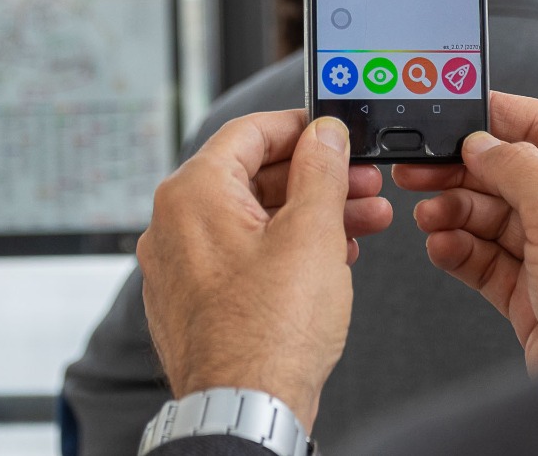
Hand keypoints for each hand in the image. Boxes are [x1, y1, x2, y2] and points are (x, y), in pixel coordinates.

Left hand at [137, 112, 392, 431]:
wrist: (247, 409)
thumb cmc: (268, 333)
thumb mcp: (312, 232)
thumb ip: (320, 171)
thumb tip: (324, 135)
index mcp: (193, 193)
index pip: (249, 132)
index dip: (301, 127)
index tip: (334, 132)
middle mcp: (174, 225)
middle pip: (254, 177)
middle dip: (318, 179)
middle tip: (362, 182)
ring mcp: (181, 267)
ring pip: (254, 219)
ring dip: (311, 216)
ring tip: (363, 223)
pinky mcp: (194, 303)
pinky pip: (243, 256)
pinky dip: (286, 249)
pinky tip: (331, 258)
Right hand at [395, 92, 537, 373]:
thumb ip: (522, 169)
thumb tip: (484, 142)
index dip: (499, 117)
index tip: (453, 112)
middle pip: (510, 174)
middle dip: (462, 171)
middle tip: (418, 170)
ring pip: (492, 217)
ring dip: (455, 212)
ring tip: (429, 216)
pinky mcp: (532, 296)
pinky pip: (485, 260)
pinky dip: (459, 250)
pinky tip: (441, 247)